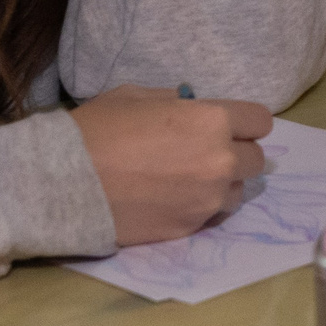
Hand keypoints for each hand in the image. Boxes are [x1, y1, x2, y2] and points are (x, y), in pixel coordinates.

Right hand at [70, 86, 272, 246]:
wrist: (64, 184)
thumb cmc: (98, 130)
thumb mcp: (137, 97)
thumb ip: (175, 102)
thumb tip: (190, 107)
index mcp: (212, 121)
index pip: (261, 121)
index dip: (245, 122)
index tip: (230, 125)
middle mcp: (220, 162)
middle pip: (256, 159)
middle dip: (237, 153)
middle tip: (207, 153)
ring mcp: (207, 200)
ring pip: (238, 192)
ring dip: (222, 184)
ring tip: (188, 179)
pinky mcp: (189, 228)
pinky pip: (211, 215)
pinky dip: (199, 206)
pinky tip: (171, 198)